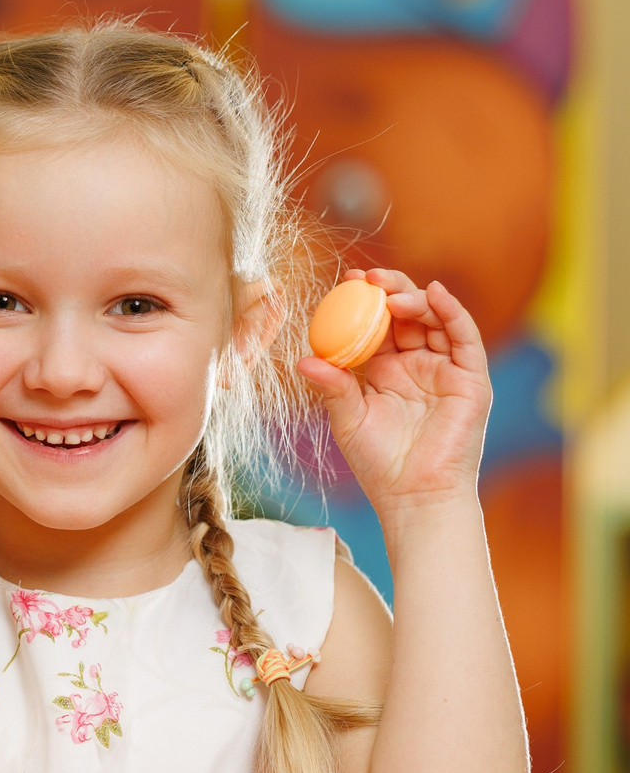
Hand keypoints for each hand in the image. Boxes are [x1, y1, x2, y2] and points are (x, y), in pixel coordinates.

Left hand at [297, 270, 491, 518]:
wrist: (414, 495)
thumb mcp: (348, 419)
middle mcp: (417, 365)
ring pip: (434, 320)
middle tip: (366, 277)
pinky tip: (433, 293)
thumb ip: (332, 386)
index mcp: (385, 372)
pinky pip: (464, 338)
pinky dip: (451, 312)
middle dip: (388, 291)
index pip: (376, 326)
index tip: (344, 282)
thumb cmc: (379, 462)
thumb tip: (302, 360)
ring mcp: (445, 370)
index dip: (362, 302)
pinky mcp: (471, 379)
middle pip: (406, 316)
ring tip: (390, 292)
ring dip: (414, 299)